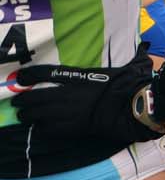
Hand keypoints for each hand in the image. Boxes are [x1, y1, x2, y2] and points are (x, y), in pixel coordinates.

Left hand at [13, 49, 158, 149]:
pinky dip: (42, 128)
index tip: (20, 78)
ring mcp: (68, 112)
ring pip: (38, 115)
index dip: (29, 76)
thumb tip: (132, 49)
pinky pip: (49, 129)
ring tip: (24, 116)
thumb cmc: (125, 86)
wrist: (131, 108)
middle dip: (23, 101)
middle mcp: (67, 94)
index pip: (45, 74)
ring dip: (28, 116)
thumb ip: (107, 64)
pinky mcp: (72, 127)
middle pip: (35, 97)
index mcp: (76, 77)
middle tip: (18, 102)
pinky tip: (40, 127)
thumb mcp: (113, 69)